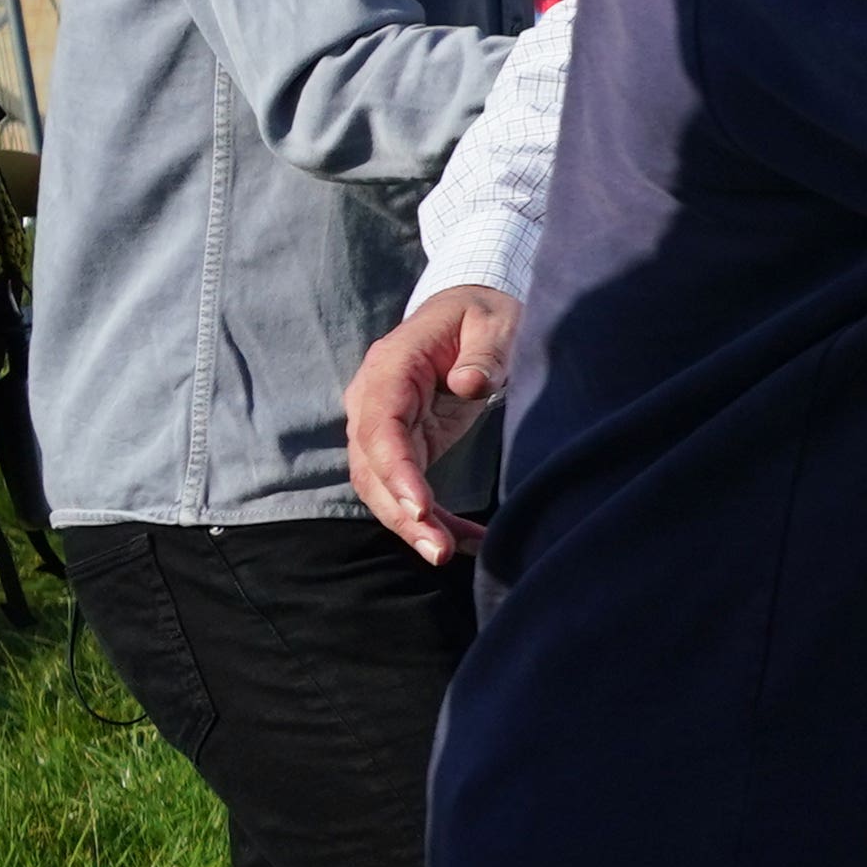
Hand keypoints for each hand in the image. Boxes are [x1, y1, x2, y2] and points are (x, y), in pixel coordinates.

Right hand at [347, 285, 517, 565]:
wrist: (471, 311)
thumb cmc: (482, 313)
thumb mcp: (492, 321)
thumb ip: (484, 353)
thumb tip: (470, 386)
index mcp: (391, 368)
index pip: (380, 427)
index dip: (395, 470)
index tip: (421, 507)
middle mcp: (375, 401)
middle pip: (373, 468)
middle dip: (402, 513)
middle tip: (438, 551)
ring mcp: (384, 426)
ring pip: (382, 488)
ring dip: (413, 526)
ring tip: (449, 555)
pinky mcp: (404, 445)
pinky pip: (407, 490)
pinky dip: (432, 520)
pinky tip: (465, 541)